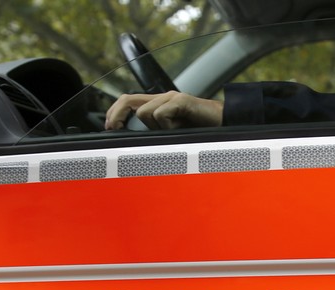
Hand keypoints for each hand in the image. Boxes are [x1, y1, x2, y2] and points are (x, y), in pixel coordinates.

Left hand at [105, 91, 222, 130]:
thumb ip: (155, 135)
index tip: (108, 127)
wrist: (226, 126)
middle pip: (128, 100)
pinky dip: (167, 125)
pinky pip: (162, 114)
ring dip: (156, 127)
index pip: (128, 101)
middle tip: (111, 128)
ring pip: (145, 113)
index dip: (114, 112)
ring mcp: (172, 98)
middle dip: (116, 115)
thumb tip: (132, 146)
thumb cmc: (201, 133)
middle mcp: (163, 98)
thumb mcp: (172, 136)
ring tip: (174, 131)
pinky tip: (180, 127)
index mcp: (159, 105)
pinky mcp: (182, 100)